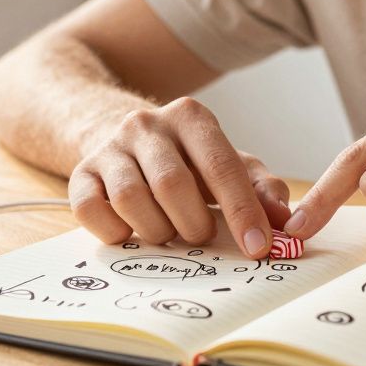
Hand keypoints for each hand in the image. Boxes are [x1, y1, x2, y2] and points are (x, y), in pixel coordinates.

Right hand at [68, 97, 290, 257]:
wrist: (129, 143)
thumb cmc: (191, 162)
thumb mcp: (232, 166)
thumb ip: (262, 189)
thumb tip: (285, 219)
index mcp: (190, 117)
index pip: (221, 166)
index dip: (242, 211)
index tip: (258, 248)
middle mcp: (145, 124)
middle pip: (171, 184)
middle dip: (193, 224)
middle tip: (202, 237)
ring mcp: (109, 147)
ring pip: (129, 198)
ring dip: (156, 230)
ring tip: (169, 232)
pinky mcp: (80, 173)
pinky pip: (89, 210)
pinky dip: (114, 232)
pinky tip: (131, 232)